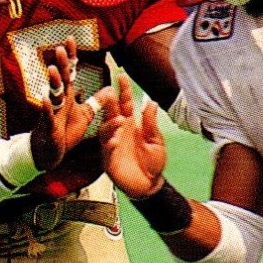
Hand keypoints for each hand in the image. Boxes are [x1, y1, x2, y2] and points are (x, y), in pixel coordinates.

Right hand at [30, 36, 96, 170]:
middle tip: (60, 49)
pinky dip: (46, 107)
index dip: (70, 56)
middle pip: (60, 79)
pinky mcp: (49, 126)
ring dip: (52, 82)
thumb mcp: (84, 116)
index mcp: (67, 96)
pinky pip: (47, 115)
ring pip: (52, 94)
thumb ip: (95, 102)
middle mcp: (58, 101)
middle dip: (61, 64)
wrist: (51, 151)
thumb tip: (109, 89)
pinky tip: (44, 97)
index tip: (70, 38)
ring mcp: (52, 112)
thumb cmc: (64, 132)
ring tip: (52, 69)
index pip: (69, 72)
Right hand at [94, 73, 166, 198]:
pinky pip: (106, 149)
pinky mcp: (109, 160)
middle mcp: (119, 132)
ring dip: (111, 124)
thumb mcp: (156, 140)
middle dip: (109, 102)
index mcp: (131, 125)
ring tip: (120, 120)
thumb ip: (151, 123)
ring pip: (106, 130)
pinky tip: (116, 140)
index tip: (121, 77)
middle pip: (111, 113)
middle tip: (109, 92)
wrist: (150, 185)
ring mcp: (112, 145)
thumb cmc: (153, 163)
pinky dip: (110, 143)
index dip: (123, 91)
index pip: (125, 104)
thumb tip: (150, 103)